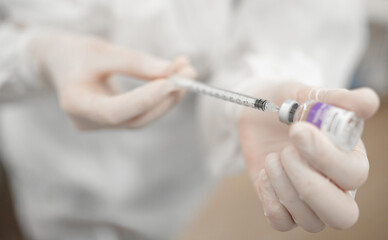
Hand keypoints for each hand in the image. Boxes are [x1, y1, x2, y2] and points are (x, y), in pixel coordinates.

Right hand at [30, 32, 194, 128]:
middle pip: (134, 120)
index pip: (114, 111)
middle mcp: (86, 122)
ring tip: (185, 73)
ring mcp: (99, 126)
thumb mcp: (103, 50)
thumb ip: (136, 63)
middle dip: (164, 99)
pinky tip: (173, 83)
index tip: (171, 83)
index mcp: (74, 103)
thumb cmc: (77, 54)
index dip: (144, 100)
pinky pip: (139, 115)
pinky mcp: (111, 123)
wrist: (59, 64)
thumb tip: (174, 73)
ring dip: (167, 99)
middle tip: (188, 74)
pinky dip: (158, 100)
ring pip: (140, 119)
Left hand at [238, 82, 378, 231]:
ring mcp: (308, 201)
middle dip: (309, 185)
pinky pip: (282, 222)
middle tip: (286, 153)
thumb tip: (368, 102)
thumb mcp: (306, 95)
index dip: (324, 156)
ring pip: (310, 221)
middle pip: (343, 215)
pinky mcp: (283, 206)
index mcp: (351, 158)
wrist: (257, 115)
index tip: (297, 130)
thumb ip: (336, 99)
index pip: (354, 175)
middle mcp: (336, 186)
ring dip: (284, 185)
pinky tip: (266, 173)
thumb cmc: (286, 104)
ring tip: (273, 157)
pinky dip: (270, 198)